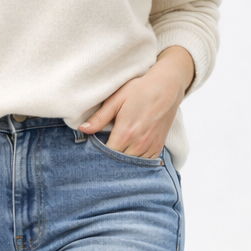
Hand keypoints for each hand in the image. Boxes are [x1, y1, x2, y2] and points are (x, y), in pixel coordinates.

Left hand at [80, 46, 194, 157]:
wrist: (166, 87)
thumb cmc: (140, 90)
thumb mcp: (116, 100)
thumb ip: (99, 118)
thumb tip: (83, 129)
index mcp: (125, 133)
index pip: (107, 155)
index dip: (99, 154)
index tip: (94, 151)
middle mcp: (138, 143)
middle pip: (119, 162)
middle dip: (111, 159)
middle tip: (104, 153)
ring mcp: (150, 146)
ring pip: (133, 164)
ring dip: (125, 161)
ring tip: (118, 152)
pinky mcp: (159, 146)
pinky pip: (146, 161)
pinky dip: (138, 160)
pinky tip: (131, 152)